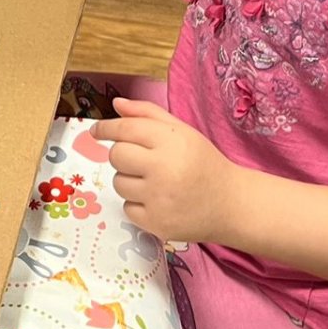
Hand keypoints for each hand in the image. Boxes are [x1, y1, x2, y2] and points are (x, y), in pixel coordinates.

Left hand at [96, 97, 237, 244]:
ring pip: (118, 183)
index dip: (106, 128)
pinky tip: (159, 201)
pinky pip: (127, 208)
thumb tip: (117, 104)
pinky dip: (138, 204)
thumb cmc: (203, 162)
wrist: (231, 204)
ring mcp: (158, 199)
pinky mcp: (156, 224)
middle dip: (123, 155)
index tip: (96, 131)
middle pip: (116, 156)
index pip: (125, 129)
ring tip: (155, 182)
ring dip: (130, 180)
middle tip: (142, 160)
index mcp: (171, 141)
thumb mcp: (182, 131)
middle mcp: (163, 169)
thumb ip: (147, 114)